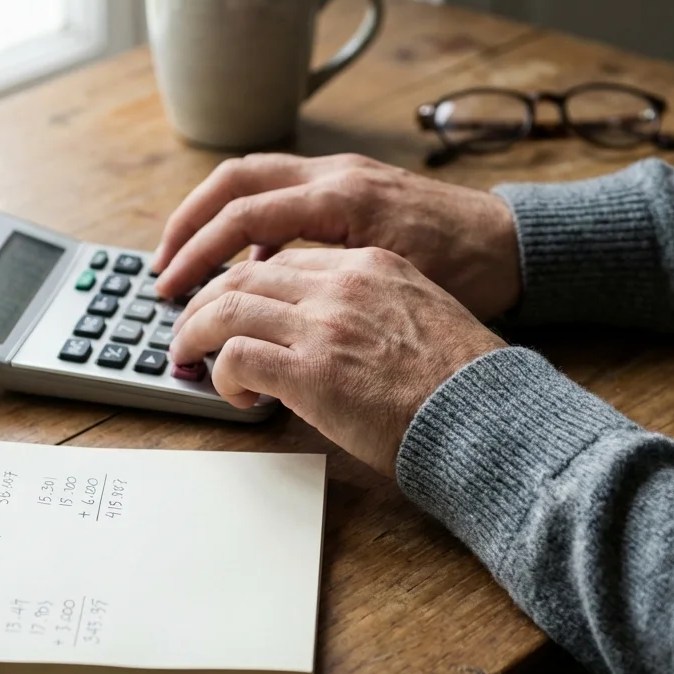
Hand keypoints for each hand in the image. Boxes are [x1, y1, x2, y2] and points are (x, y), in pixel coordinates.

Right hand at [152, 153, 522, 320]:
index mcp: (342, 198)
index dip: (198, 254)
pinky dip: (255, 222)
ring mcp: (345, 176)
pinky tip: (249, 264)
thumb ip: (325, 300)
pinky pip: (286, 194)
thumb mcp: (392, 290)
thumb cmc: (467, 274)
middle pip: (235, 181)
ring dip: (215, 218)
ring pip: (256, 180)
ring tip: (190, 263)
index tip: (171, 289)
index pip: (243, 214)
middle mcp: (337, 175)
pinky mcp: (354, 188)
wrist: (515, 248)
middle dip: (189, 223)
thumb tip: (262, 329)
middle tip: (161, 267)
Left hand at [170, 247, 506, 474]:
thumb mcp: (418, 316)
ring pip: (226, 306)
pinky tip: (235, 394)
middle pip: (243, 274)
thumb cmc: (460, 381)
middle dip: (203, 300)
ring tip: (186, 356)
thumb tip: (326, 337)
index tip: (229, 305)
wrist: (487, 414)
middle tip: (187, 327)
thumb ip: (368, 311)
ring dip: (195, 333)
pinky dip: (222, 374)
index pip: (283, 260)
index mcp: (370, 264)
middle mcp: (342, 283)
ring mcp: (325, 323)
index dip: (244, 284)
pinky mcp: (311, 370)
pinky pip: (236, 356)